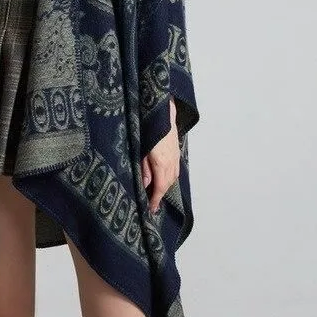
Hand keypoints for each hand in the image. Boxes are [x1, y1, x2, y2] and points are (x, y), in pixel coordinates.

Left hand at [142, 97, 178, 214]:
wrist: (160, 107)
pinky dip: (170, 175)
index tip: (151, 209)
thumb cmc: (146, 126)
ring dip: (166, 185)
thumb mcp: (140, 148)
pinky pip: (175, 167)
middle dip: (160, 194)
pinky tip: (164, 177)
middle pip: (168, 183)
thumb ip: (143, 167)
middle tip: (151, 204)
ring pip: (173, 175)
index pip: (161, 187)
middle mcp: (171, 160)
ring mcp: (175, 153)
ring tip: (156, 193)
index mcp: (161, 161)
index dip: (156, 199)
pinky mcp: (176, 147)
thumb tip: (146, 184)